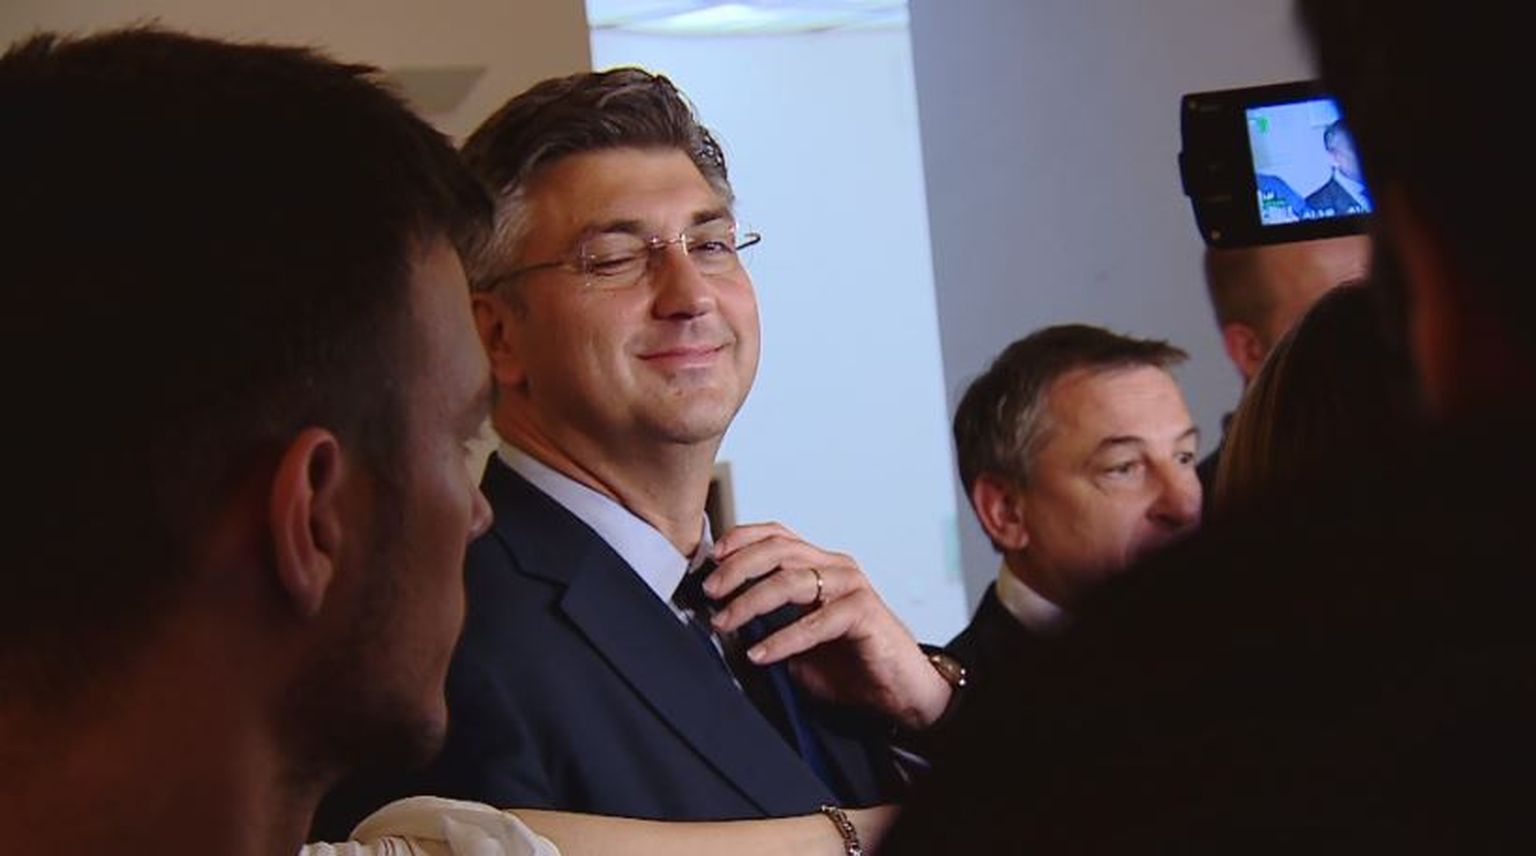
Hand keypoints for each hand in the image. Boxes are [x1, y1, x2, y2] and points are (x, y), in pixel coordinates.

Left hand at [705, 522, 952, 729]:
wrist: (899, 693)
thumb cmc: (849, 665)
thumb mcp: (797, 642)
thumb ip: (767, 625)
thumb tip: (724, 621)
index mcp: (820, 565)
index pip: (777, 535)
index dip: (742, 538)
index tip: (712, 557)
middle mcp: (836, 567)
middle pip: (779, 549)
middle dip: (737, 567)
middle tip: (710, 591)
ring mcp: (851, 586)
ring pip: (792, 579)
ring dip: (751, 601)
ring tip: (725, 623)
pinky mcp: (864, 612)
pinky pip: (816, 621)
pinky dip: (783, 639)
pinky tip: (760, 654)